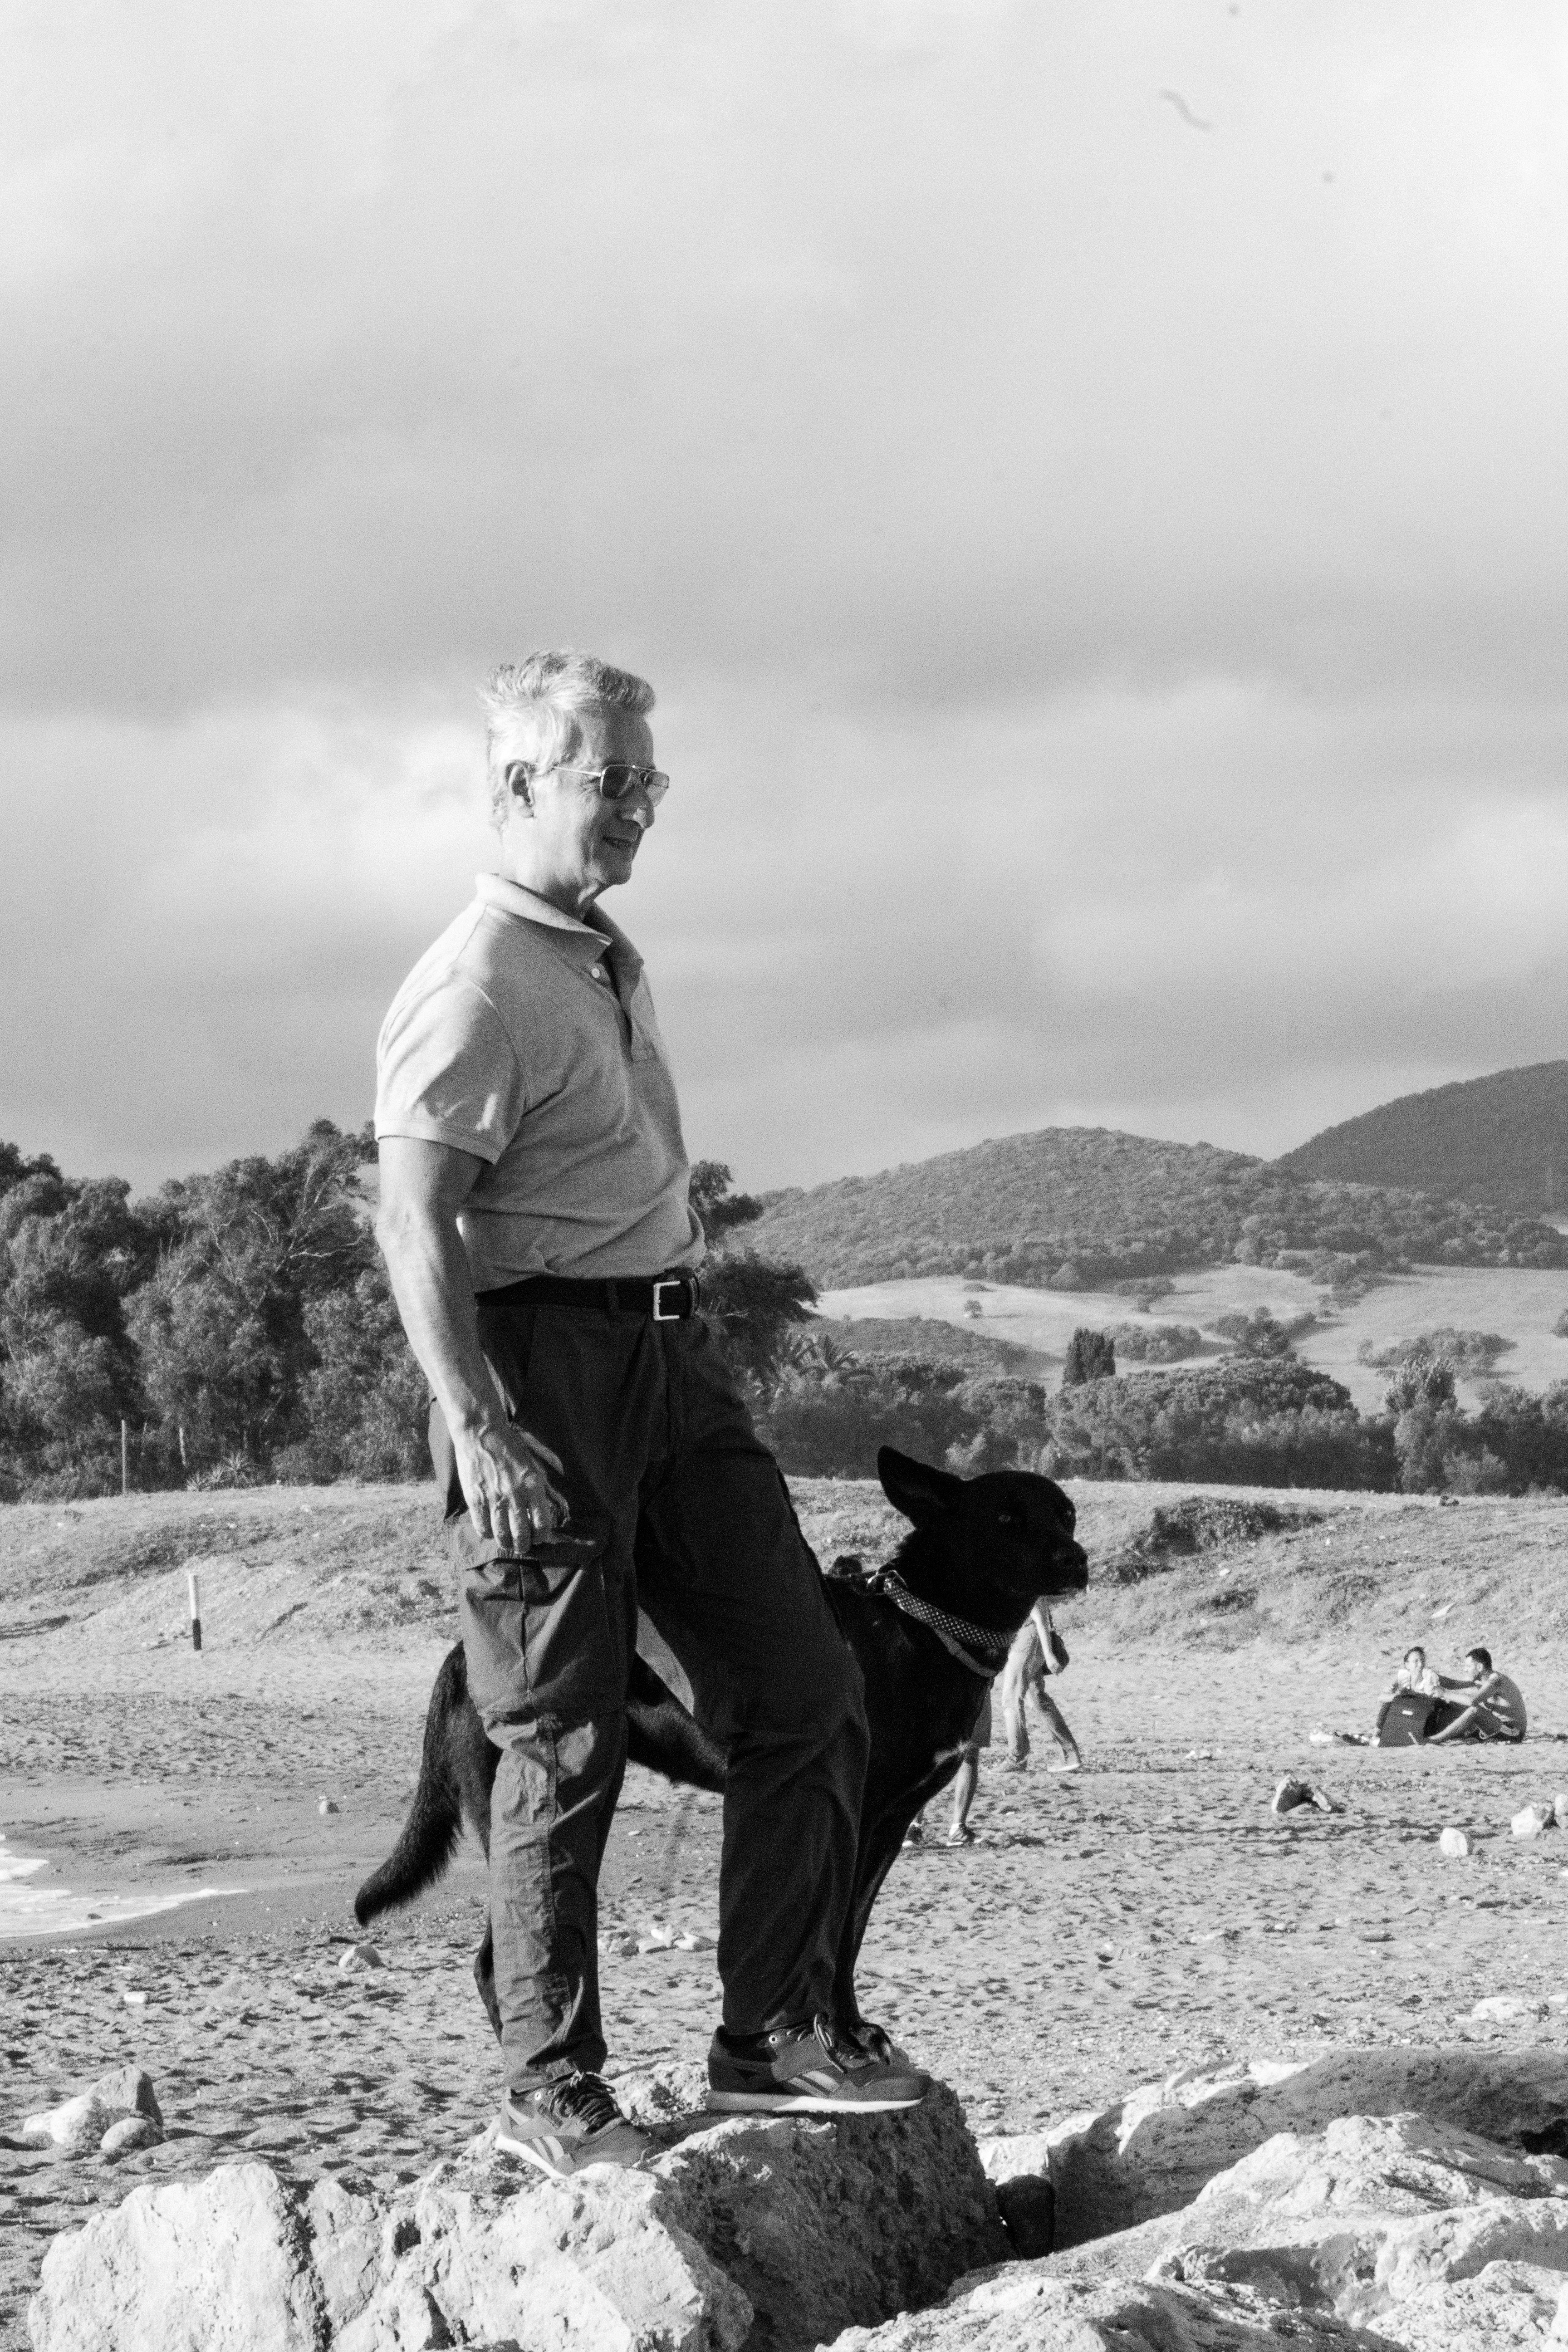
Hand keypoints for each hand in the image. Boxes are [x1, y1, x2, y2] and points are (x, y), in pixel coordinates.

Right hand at [453, 1417, 569, 1556]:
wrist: (481, 1433)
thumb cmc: (510, 1446)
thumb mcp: (533, 1464)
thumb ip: (539, 1487)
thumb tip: (545, 1509)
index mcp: (533, 1486)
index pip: (542, 1523)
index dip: (542, 1536)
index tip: (540, 1538)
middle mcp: (515, 1495)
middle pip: (522, 1534)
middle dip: (524, 1545)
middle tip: (523, 1547)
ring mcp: (494, 1498)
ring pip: (502, 1534)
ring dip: (506, 1543)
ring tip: (507, 1544)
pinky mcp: (475, 1499)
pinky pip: (482, 1527)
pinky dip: (487, 1534)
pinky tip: (490, 1532)